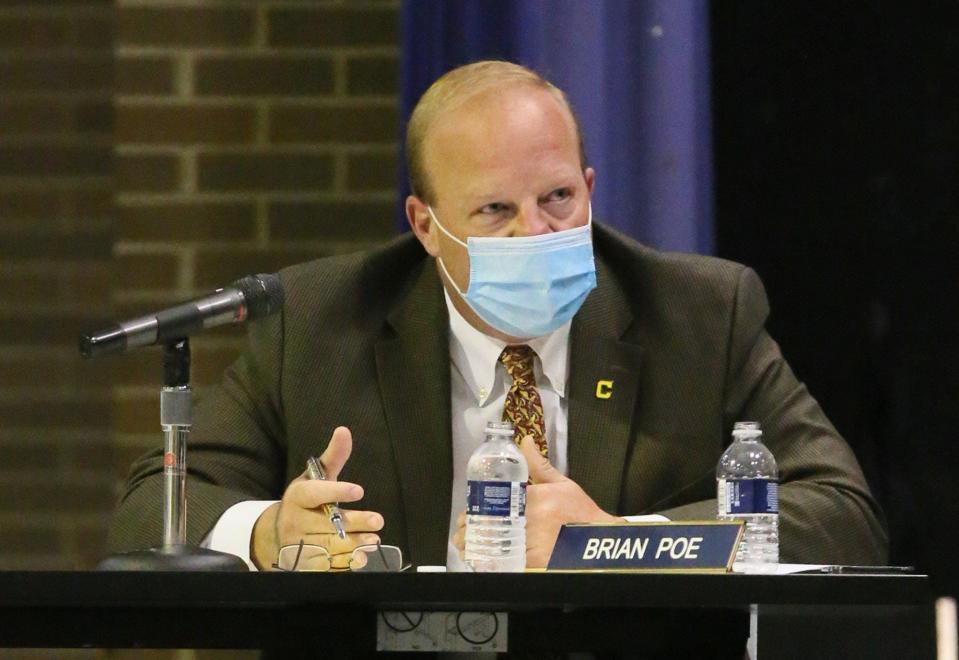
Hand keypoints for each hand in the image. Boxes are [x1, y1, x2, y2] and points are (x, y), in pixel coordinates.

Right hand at [250, 426, 384, 569]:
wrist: (277, 534)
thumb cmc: (306, 501)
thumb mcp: (316, 478)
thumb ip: (333, 457)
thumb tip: (344, 430)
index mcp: (298, 496)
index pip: (315, 493)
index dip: (336, 491)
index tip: (359, 490)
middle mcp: (295, 521)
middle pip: (327, 523)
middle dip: (355, 522)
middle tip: (378, 520)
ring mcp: (298, 545)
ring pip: (329, 545)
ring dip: (354, 543)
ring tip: (374, 539)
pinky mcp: (303, 564)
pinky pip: (326, 565)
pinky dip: (344, 563)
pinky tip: (361, 559)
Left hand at [451, 436, 620, 567]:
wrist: (601, 541)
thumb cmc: (582, 513)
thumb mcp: (563, 484)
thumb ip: (538, 465)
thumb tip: (525, 441)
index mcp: (536, 498)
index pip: (496, 502)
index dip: (477, 510)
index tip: (467, 514)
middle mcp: (533, 520)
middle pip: (491, 525)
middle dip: (471, 530)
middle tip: (462, 533)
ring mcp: (534, 544)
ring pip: (495, 546)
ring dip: (476, 548)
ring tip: (466, 548)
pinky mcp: (535, 563)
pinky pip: (506, 564)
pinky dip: (491, 564)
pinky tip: (482, 563)